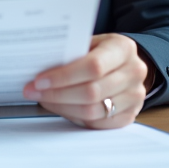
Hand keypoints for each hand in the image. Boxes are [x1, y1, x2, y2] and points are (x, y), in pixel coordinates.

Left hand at [23, 34, 150, 128]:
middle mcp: (134, 72)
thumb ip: (72, 53)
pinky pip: (97, 124)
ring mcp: (134, 96)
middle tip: (34, 92)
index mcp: (123, 48)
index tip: (39, 81)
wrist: (127, 65)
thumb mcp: (91, 43)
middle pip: (91, 92)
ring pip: (92, 111)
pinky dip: (75, 117)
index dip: (64, 76)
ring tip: (44, 100)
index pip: (93, 66)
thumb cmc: (102, 52)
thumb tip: (38, 67)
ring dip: (62, 108)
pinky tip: (61, 108)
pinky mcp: (129, 115)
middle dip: (57, 94)